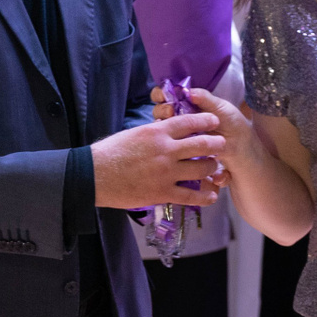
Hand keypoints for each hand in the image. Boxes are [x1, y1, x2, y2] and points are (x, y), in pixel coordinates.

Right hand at [92, 113, 226, 208]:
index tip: (215, 121)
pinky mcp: (162, 192)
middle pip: (202, 144)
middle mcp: (166, 150)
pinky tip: (211, 195)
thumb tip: (168, 130)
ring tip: (215, 169)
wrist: (93, 175)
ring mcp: (166, 172)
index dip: (206, 120)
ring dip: (212, 168)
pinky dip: (204, 196)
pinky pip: (191, 195)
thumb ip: (155, 133)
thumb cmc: (109, 153)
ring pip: (202, 169)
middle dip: (217, 143)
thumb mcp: (134, 134)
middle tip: (222, 144)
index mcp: (157, 132)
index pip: (189, 121)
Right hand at [161, 86, 258, 166]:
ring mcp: (179, 134)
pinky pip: (169, 145)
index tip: (164, 94)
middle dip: (161, 108)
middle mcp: (180, 117)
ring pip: (162, 127)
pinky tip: (173, 139)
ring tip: (171, 123)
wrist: (241, 146)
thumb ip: (204, 98)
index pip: (168, 94)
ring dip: (162, 123)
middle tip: (170, 110)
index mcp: (188, 103)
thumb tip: (188, 91)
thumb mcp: (219, 107)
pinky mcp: (181, 148)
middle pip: (160, 110)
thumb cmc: (231, 123)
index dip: (162, 93)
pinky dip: (167, 141)